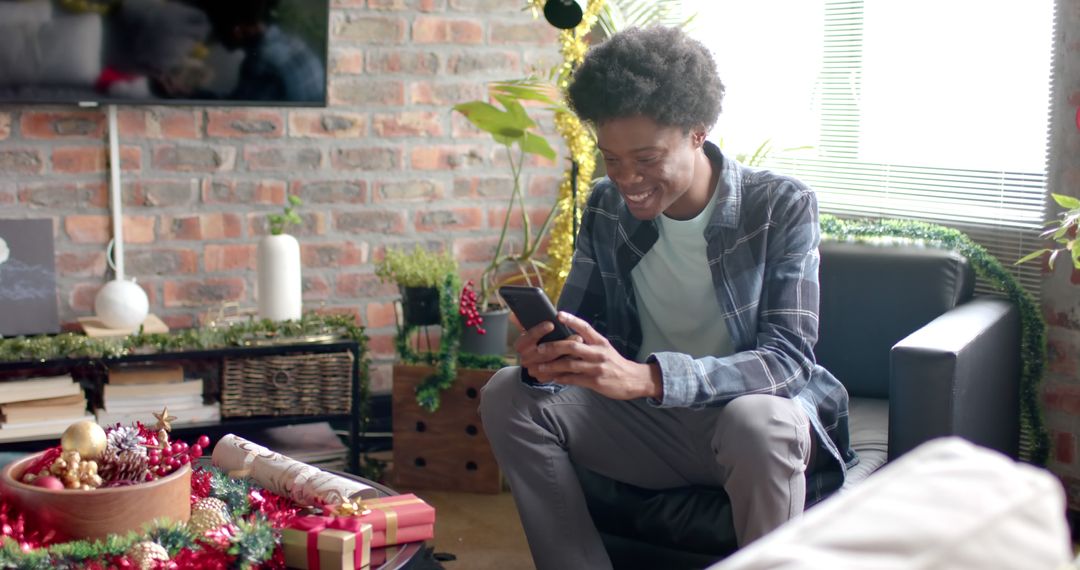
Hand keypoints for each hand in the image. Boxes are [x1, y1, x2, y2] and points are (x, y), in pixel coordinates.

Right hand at [513, 319, 582, 370]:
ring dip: (568, 354)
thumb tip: (513, 314)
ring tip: (580, 346)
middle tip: (576, 336)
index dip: (538, 331)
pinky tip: (579, 358)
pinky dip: (569, 366)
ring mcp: (534, 371)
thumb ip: (523, 322)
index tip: (551, 324)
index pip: (527, 339)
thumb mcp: (531, 332)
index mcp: (520, 346)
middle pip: (541, 353)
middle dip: (559, 344)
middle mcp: (525, 360)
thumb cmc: (537, 342)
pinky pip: (557, 374)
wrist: (538, 363)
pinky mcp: (543, 378)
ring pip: (552, 364)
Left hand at [530, 312, 662, 400]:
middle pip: (573, 346)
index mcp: (600, 342)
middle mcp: (598, 352)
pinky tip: (553, 378)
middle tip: (540, 348)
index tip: (558, 314)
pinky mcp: (595, 381)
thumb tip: (569, 339)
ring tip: (540, 367)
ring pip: (570, 364)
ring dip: (553, 365)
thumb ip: (589, 343)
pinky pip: (574, 379)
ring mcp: (596, 367)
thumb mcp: (605, 348)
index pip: (585, 327)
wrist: (633, 379)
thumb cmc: (615, 363)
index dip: (572, 320)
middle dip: (554, 346)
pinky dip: (561, 378)